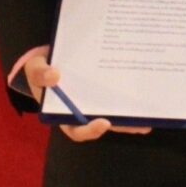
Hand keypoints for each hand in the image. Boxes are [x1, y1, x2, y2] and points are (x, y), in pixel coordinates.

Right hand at [11, 46, 151, 140]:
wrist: (52, 56)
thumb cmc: (42, 67)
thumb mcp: (35, 69)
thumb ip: (40, 73)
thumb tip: (54, 76)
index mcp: (63, 113)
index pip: (77, 130)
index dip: (89, 131)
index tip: (103, 123)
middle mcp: (83, 111)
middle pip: (104, 124)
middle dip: (122, 126)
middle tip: (139, 125)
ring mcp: (96, 101)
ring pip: (116, 112)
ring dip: (132, 116)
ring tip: (150, 116)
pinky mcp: (106, 89)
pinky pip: (119, 95)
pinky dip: (132, 96)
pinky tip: (148, 92)